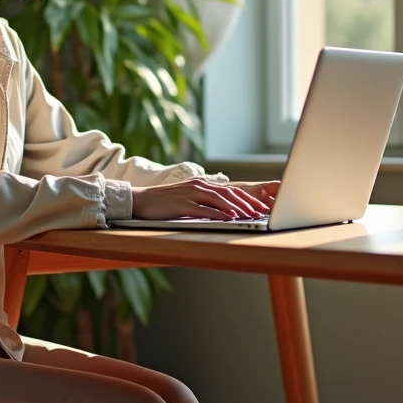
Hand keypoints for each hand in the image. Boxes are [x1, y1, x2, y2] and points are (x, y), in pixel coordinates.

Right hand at [131, 178, 272, 221]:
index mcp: (201, 183)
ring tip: (250, 216)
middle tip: (260, 212)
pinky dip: (219, 214)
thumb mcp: (188, 198)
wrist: (141, 200)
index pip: (229, 190)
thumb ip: (204, 201)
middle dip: (247, 203)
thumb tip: (224, 211)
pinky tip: (229, 219)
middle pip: (228, 194)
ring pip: (220, 200)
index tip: (260, 207)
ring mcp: (190, 194)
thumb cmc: (165, 202)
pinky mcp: (182, 205)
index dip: (246, 198)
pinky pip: (204, 210)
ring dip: (237, 209)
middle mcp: (198, 185)